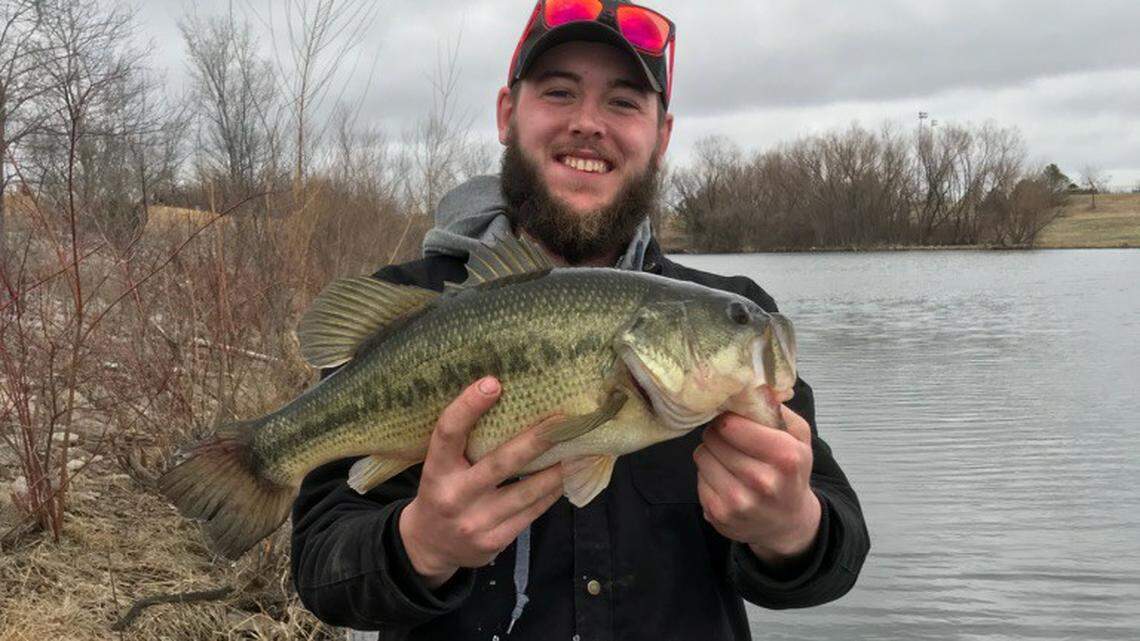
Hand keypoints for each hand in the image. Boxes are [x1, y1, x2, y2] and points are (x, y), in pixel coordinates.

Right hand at [399, 376, 564, 587]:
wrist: (429, 546)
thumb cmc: (442, 492)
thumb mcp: (441, 467)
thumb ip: (465, 444)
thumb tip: (505, 399)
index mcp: (436, 471)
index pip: (448, 433)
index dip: (468, 406)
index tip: (493, 383)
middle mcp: (454, 496)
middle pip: (500, 463)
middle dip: (534, 441)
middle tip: (561, 421)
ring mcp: (475, 522)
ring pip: (526, 492)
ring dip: (556, 469)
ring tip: (579, 449)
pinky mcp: (494, 541)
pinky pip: (531, 512)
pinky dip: (551, 492)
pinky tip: (566, 475)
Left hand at [694, 405, 821, 567]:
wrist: (788, 522)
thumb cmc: (791, 472)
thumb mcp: (799, 437)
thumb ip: (778, 408)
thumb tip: (752, 385)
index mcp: (785, 457)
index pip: (731, 424)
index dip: (728, 418)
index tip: (734, 421)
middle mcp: (762, 482)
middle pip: (713, 438)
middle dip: (719, 434)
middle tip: (731, 440)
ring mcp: (738, 502)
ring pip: (701, 455)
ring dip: (711, 453)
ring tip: (729, 460)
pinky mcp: (718, 515)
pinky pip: (698, 478)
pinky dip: (708, 475)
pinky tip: (726, 480)